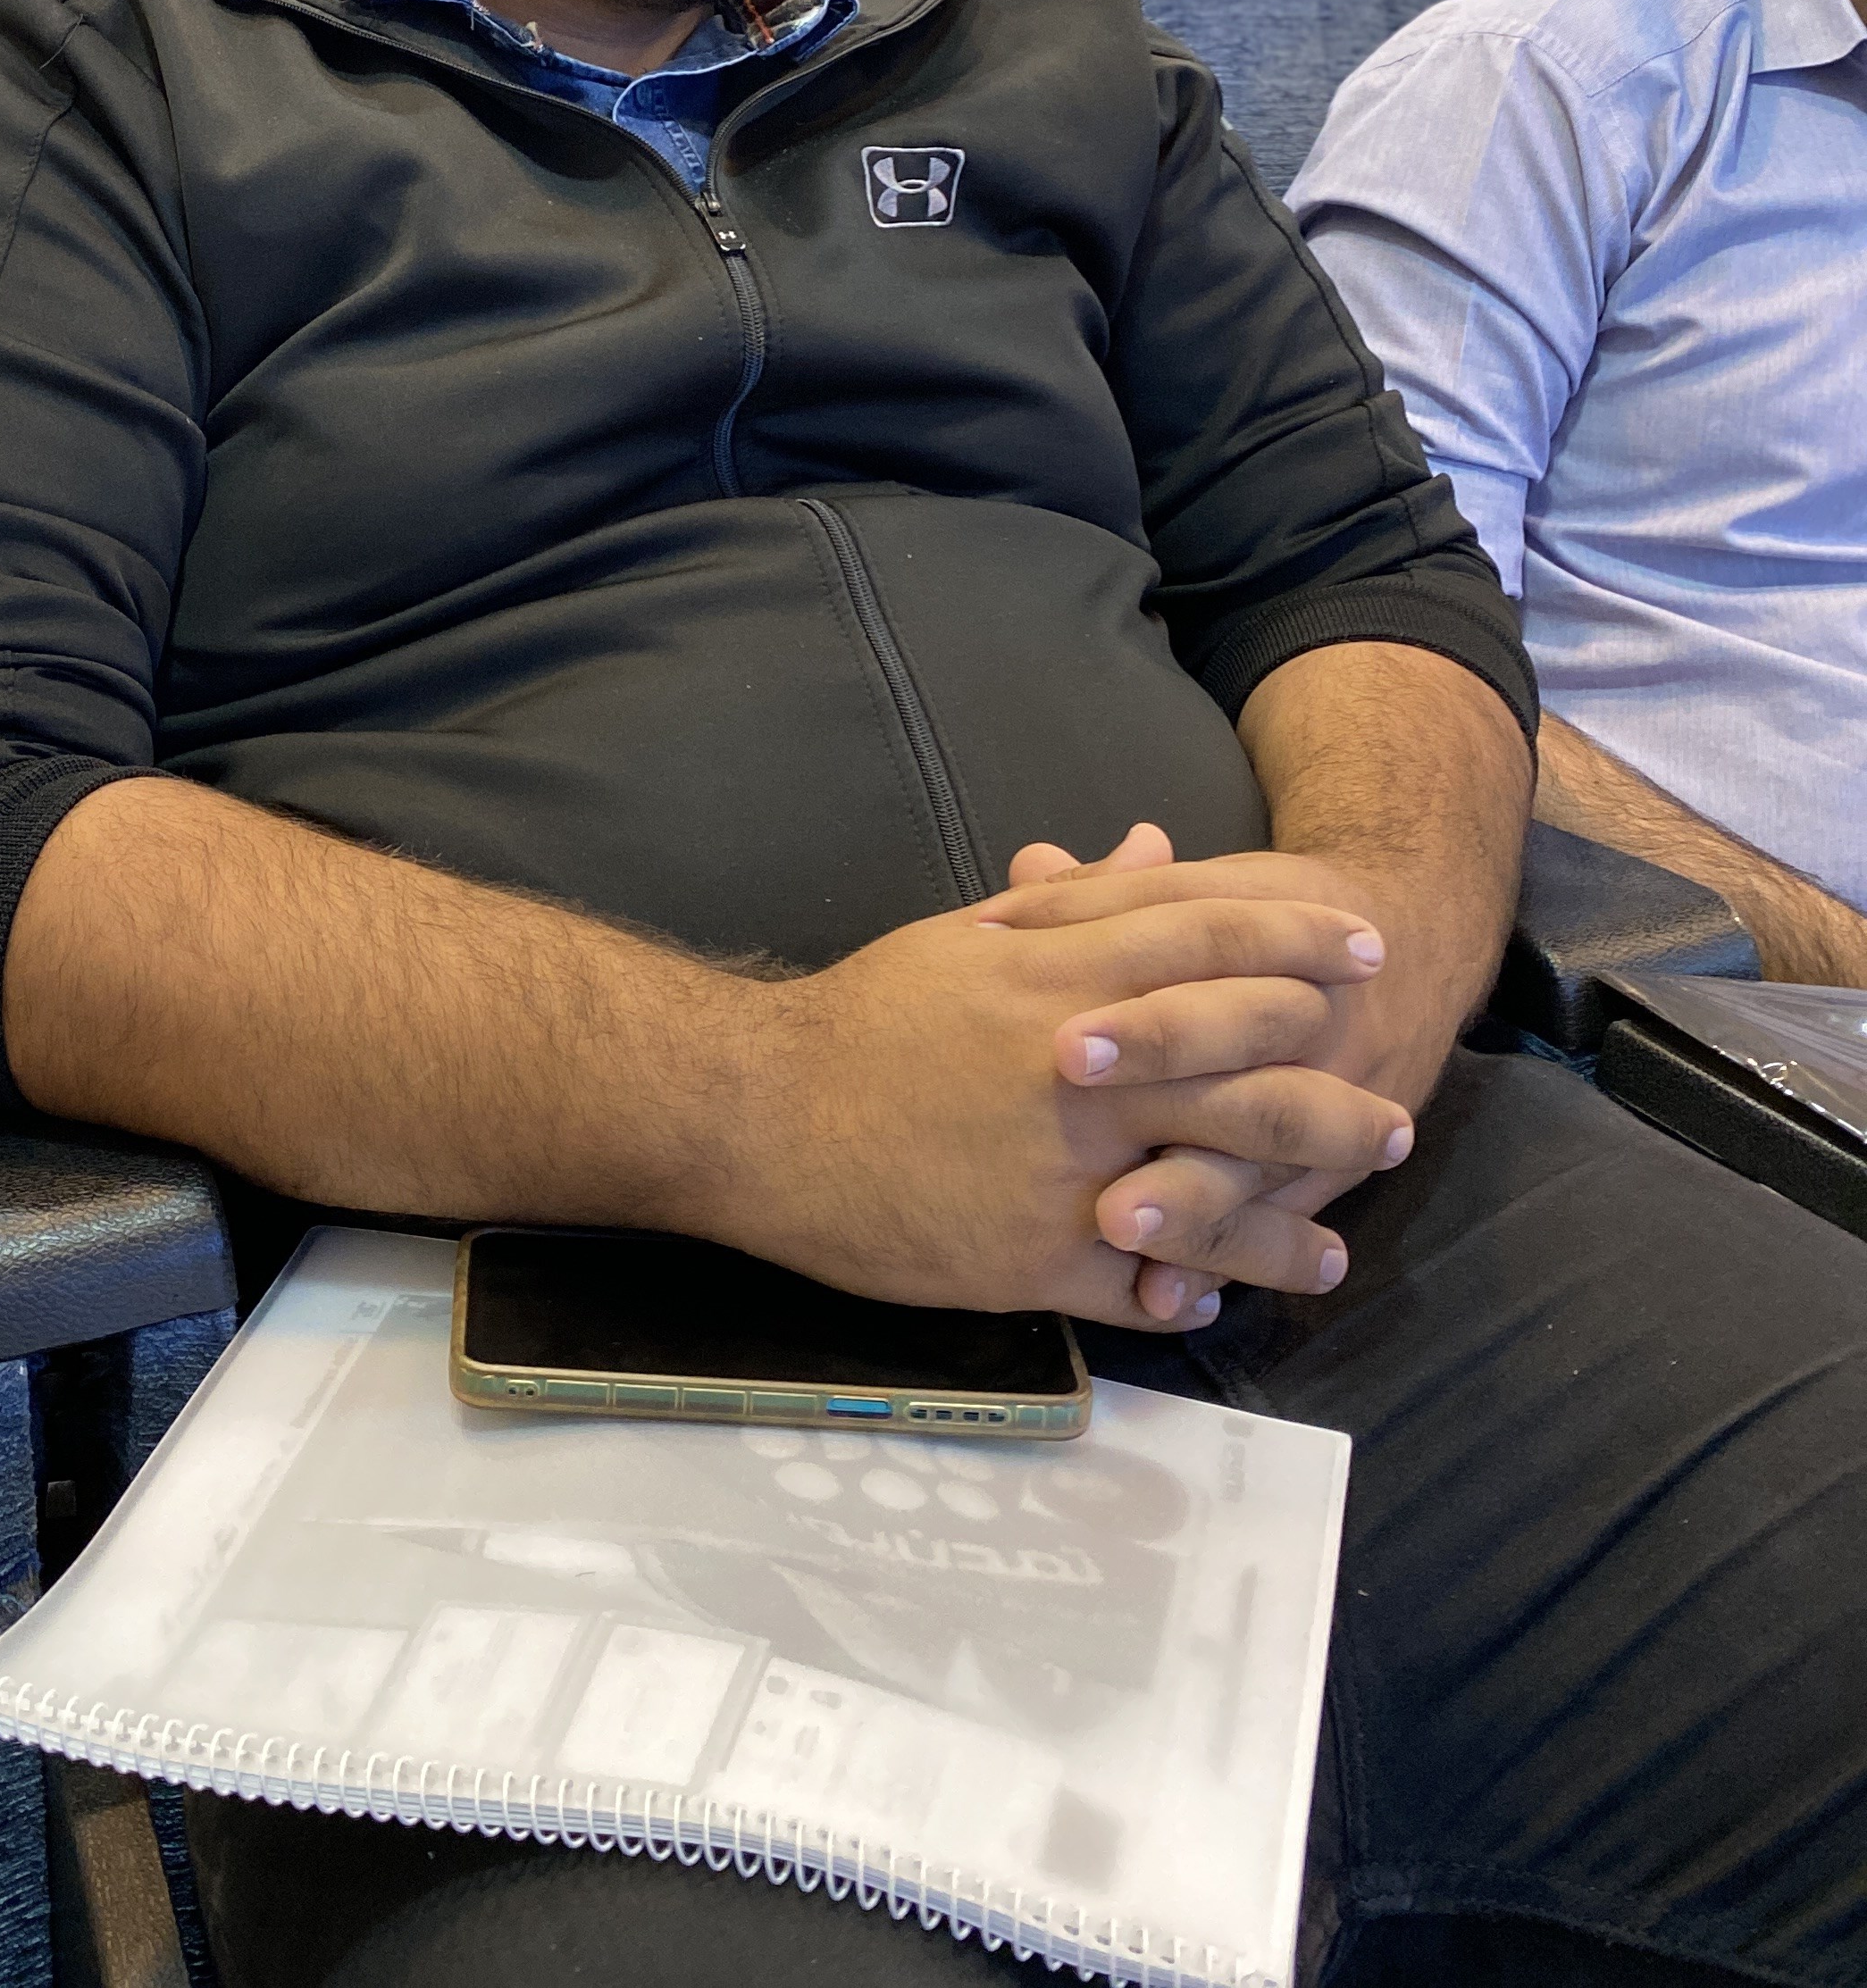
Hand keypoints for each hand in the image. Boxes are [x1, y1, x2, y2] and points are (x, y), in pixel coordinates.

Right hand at [707, 877, 1411, 1332]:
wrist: (755, 1114)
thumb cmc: (865, 1019)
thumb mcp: (970, 936)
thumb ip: (1074, 899)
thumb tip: (1158, 844)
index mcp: (1056, 971)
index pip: (1207, 938)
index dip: (1297, 939)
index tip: (1365, 948)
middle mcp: (1075, 1062)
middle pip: (1240, 1063)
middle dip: (1332, 1091)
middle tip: (1394, 1115)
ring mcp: (1060, 1165)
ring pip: (1214, 1187)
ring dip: (1290, 1220)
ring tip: (1339, 1247)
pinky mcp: (1029, 1256)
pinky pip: (1138, 1283)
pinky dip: (1190, 1293)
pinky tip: (1224, 1304)